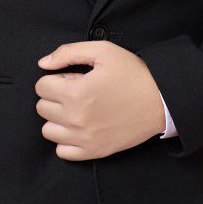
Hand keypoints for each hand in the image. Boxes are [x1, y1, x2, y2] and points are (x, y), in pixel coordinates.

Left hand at [36, 41, 164, 159]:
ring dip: (58, 118)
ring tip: (79, 109)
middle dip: (56, 96)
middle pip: (42, 108)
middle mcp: (76, 119)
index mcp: (76, 93)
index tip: (74, 78)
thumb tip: (43, 64)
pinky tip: (81, 126)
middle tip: (79, 91)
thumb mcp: (103, 51)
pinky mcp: (94, 152)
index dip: (56, 78)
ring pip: (48, 130)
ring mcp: (84, 139)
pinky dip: (66, 139)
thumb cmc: (133, 73)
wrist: (161, 99)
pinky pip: (62, 151)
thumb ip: (68, 52)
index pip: (41, 87)